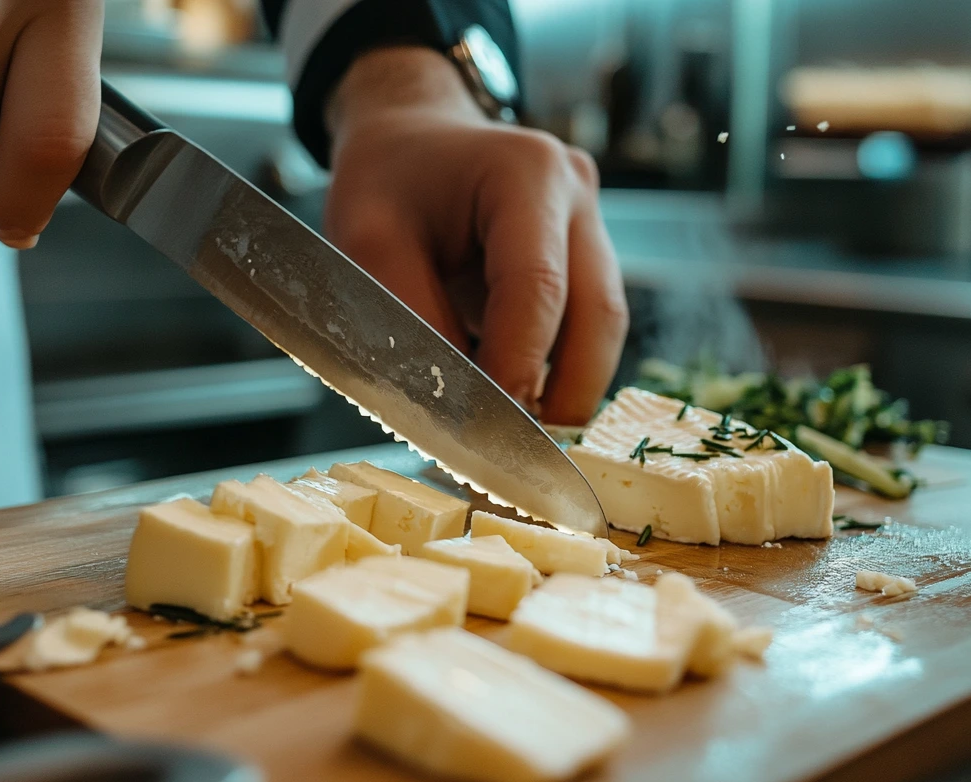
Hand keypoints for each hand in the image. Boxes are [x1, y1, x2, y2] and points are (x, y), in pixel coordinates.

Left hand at [325, 48, 627, 423]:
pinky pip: (586, 326)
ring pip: (601, 329)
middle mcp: (578, 194)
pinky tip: (514, 400)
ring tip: (509, 434)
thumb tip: (458, 410)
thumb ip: (414, 321)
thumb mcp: (369, 241)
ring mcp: (594, 224)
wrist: (409, 136)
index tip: (490, 434)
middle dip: (560, 394)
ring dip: (563, 388)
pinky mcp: (590, 255)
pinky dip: (555, 370)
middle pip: (597, 316)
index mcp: (527, 172)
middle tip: (511, 455)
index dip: (519, 367)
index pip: (538, 287)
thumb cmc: (385, 180)